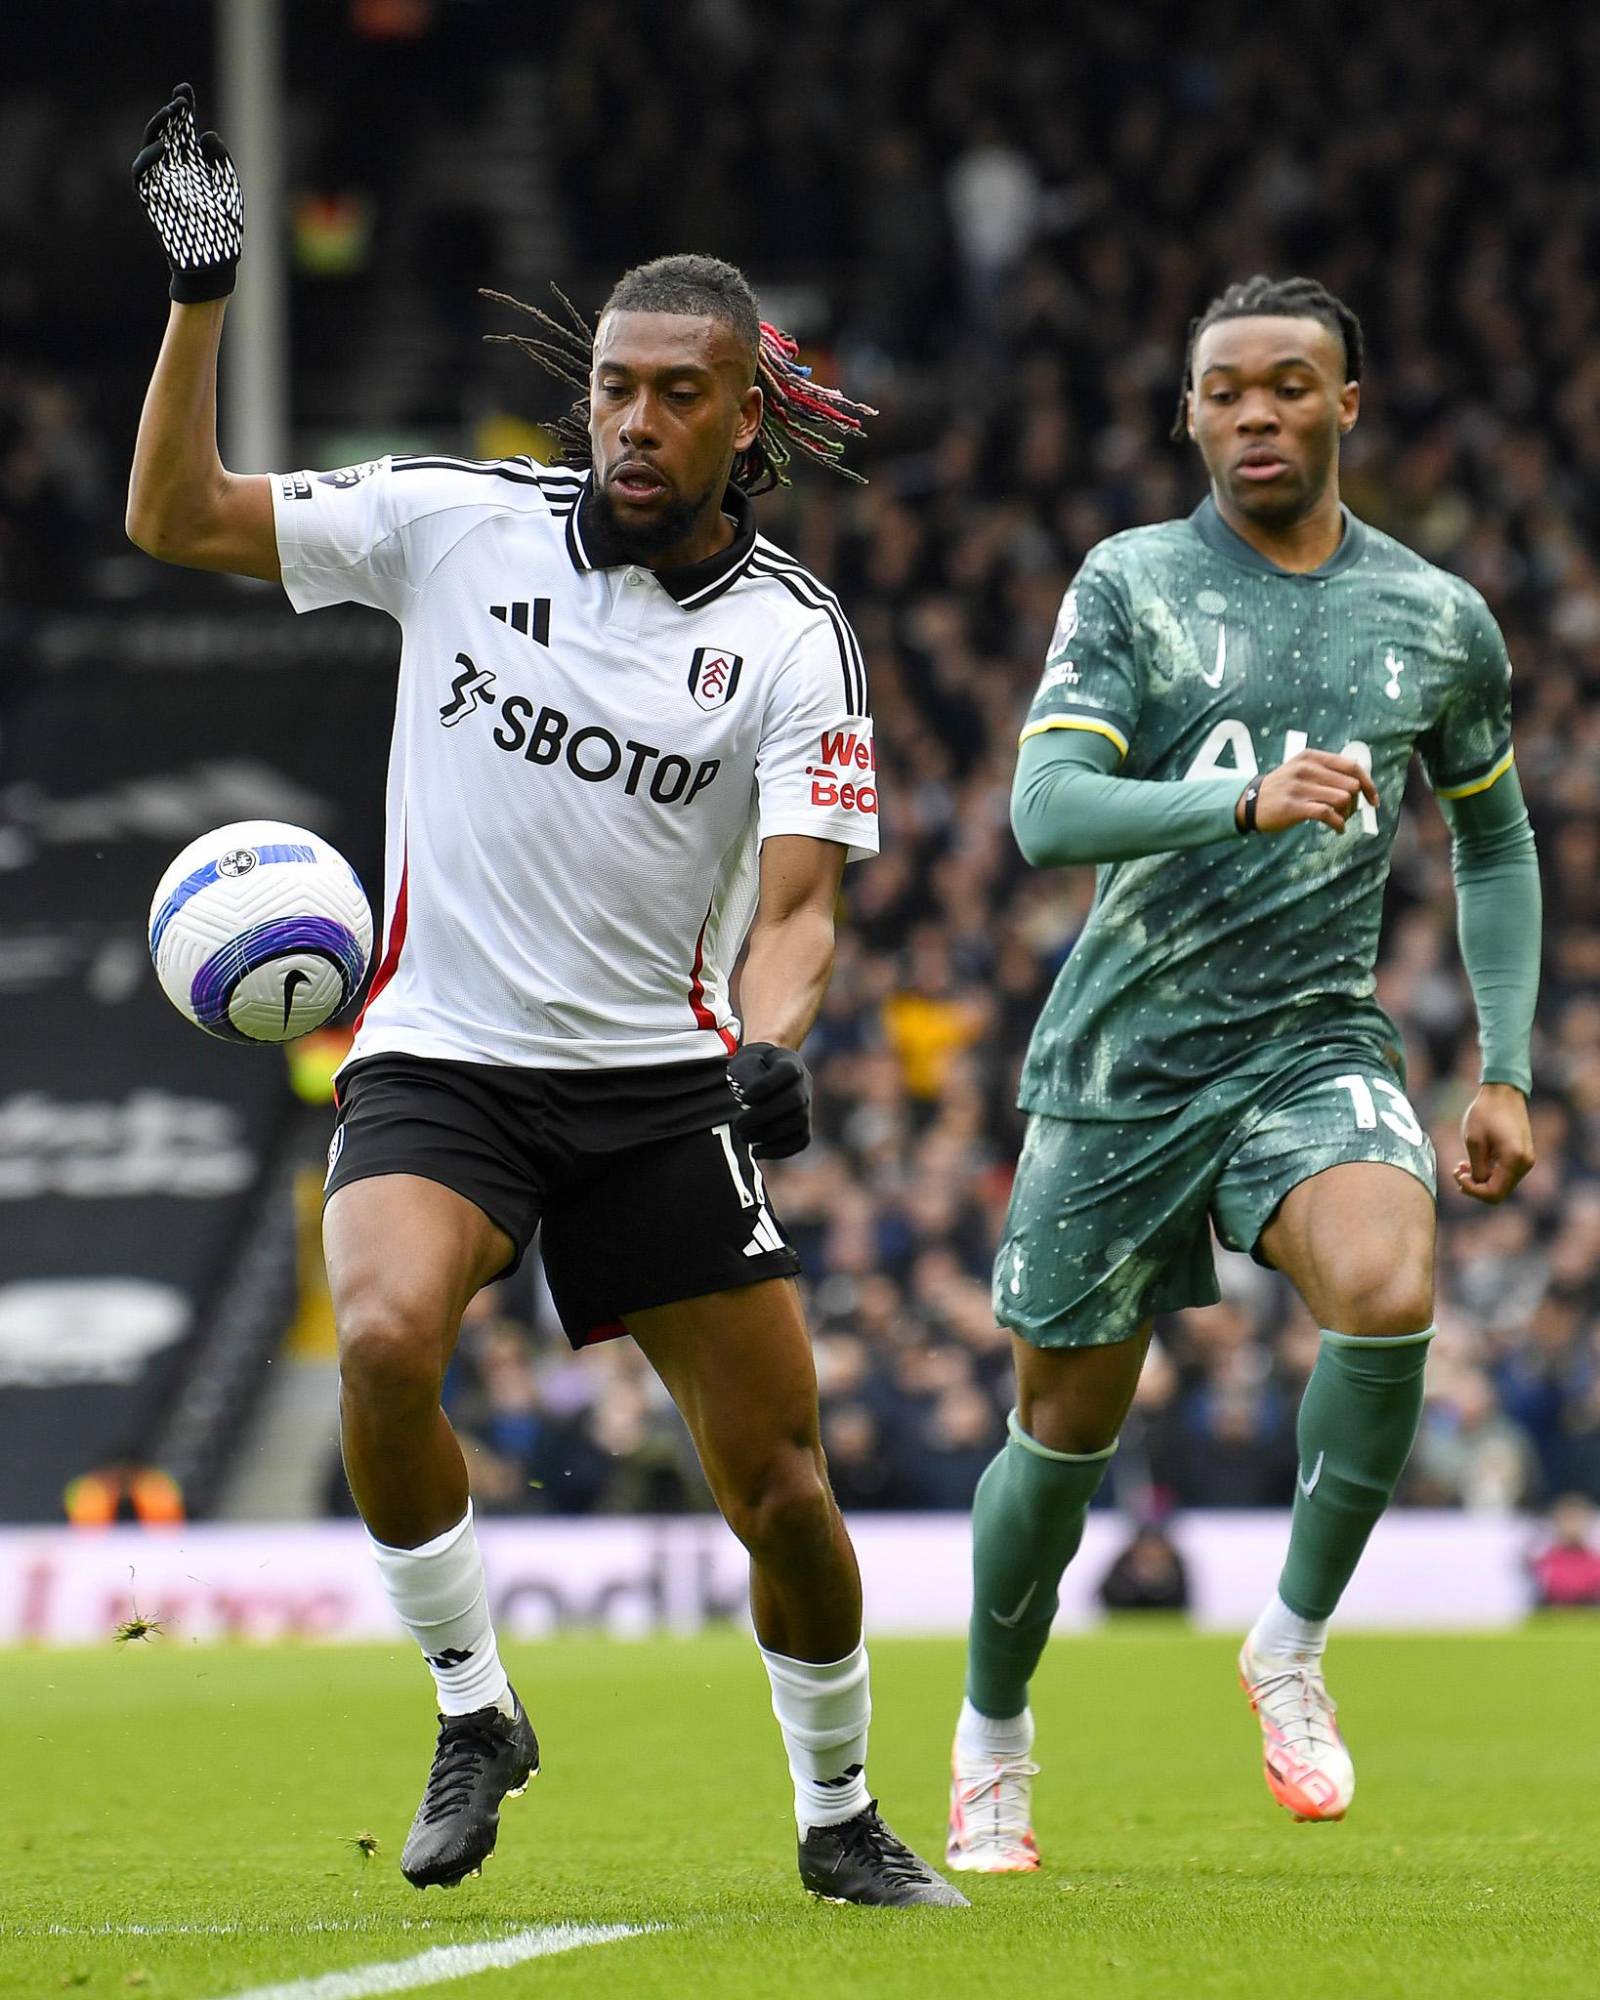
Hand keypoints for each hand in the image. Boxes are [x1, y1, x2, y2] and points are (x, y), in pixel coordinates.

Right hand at [132, 81, 242, 302]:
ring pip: (152, 147)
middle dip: (172, 114)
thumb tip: (208, 135)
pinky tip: (164, 147)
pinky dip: (149, 159)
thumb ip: (220, 162)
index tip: (185, 90)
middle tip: (182, 101)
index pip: (184, 130)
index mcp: (194, 164)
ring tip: (173, 114)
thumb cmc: (225, 229)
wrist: (216, 262)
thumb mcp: (229, 190)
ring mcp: (161, 182)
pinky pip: (142, 174)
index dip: (183, 109)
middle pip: (167, 133)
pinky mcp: (149, 198)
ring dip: (160, 128)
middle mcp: (175, 169)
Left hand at [727, 1042, 812, 1158]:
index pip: (787, 1071)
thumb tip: (751, 1101)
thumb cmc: (752, 1067)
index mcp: (790, 1062)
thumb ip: (748, 1074)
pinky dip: (779, 1150)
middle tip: (738, 1125)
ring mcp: (807, 1106)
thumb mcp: (746, 1061)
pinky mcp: (804, 1127)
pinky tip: (756, 1151)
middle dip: (764, 1115)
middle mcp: (804, 1083)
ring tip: (744, 1136)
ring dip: (768, 1134)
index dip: (766, 1086)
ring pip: (798, 1122)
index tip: (744, 1097)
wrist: (766, 1075)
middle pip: (795, 1099)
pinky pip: (800, 1141)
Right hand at [1239, 751, 1378, 834]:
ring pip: (1342, 799)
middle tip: (1347, 813)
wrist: (1249, 802)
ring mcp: (1299, 787)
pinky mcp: (1294, 807)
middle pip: (1350, 785)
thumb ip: (1327, 771)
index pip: (1352, 766)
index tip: (1373, 800)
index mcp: (1311, 756)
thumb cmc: (1282, 788)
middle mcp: (1306, 769)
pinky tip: (1337, 829)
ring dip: (1347, 814)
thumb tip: (1360, 783)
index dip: (1368, 784)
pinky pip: (1328, 814)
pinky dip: (1339, 824)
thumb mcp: (1301, 769)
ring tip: (1340, 820)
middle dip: (1355, 803)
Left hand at [1454, 1084, 1534, 1203]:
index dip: (1472, 1191)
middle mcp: (1525, 1164)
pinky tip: (1472, 1163)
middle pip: (1499, 1192)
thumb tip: (1477, 1186)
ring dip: (1481, 1180)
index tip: (1457, 1174)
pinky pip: (1505, 1174)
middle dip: (1475, 1187)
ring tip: (1461, 1166)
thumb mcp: (1474, 1142)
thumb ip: (1477, 1168)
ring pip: (1501, 1185)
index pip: (1494, 1193)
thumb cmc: (1486, 1113)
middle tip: (1456, 1172)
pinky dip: (1489, 1173)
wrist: (1503, 1092)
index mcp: (1515, 1160)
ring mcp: (1526, 1160)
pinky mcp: (1522, 1155)